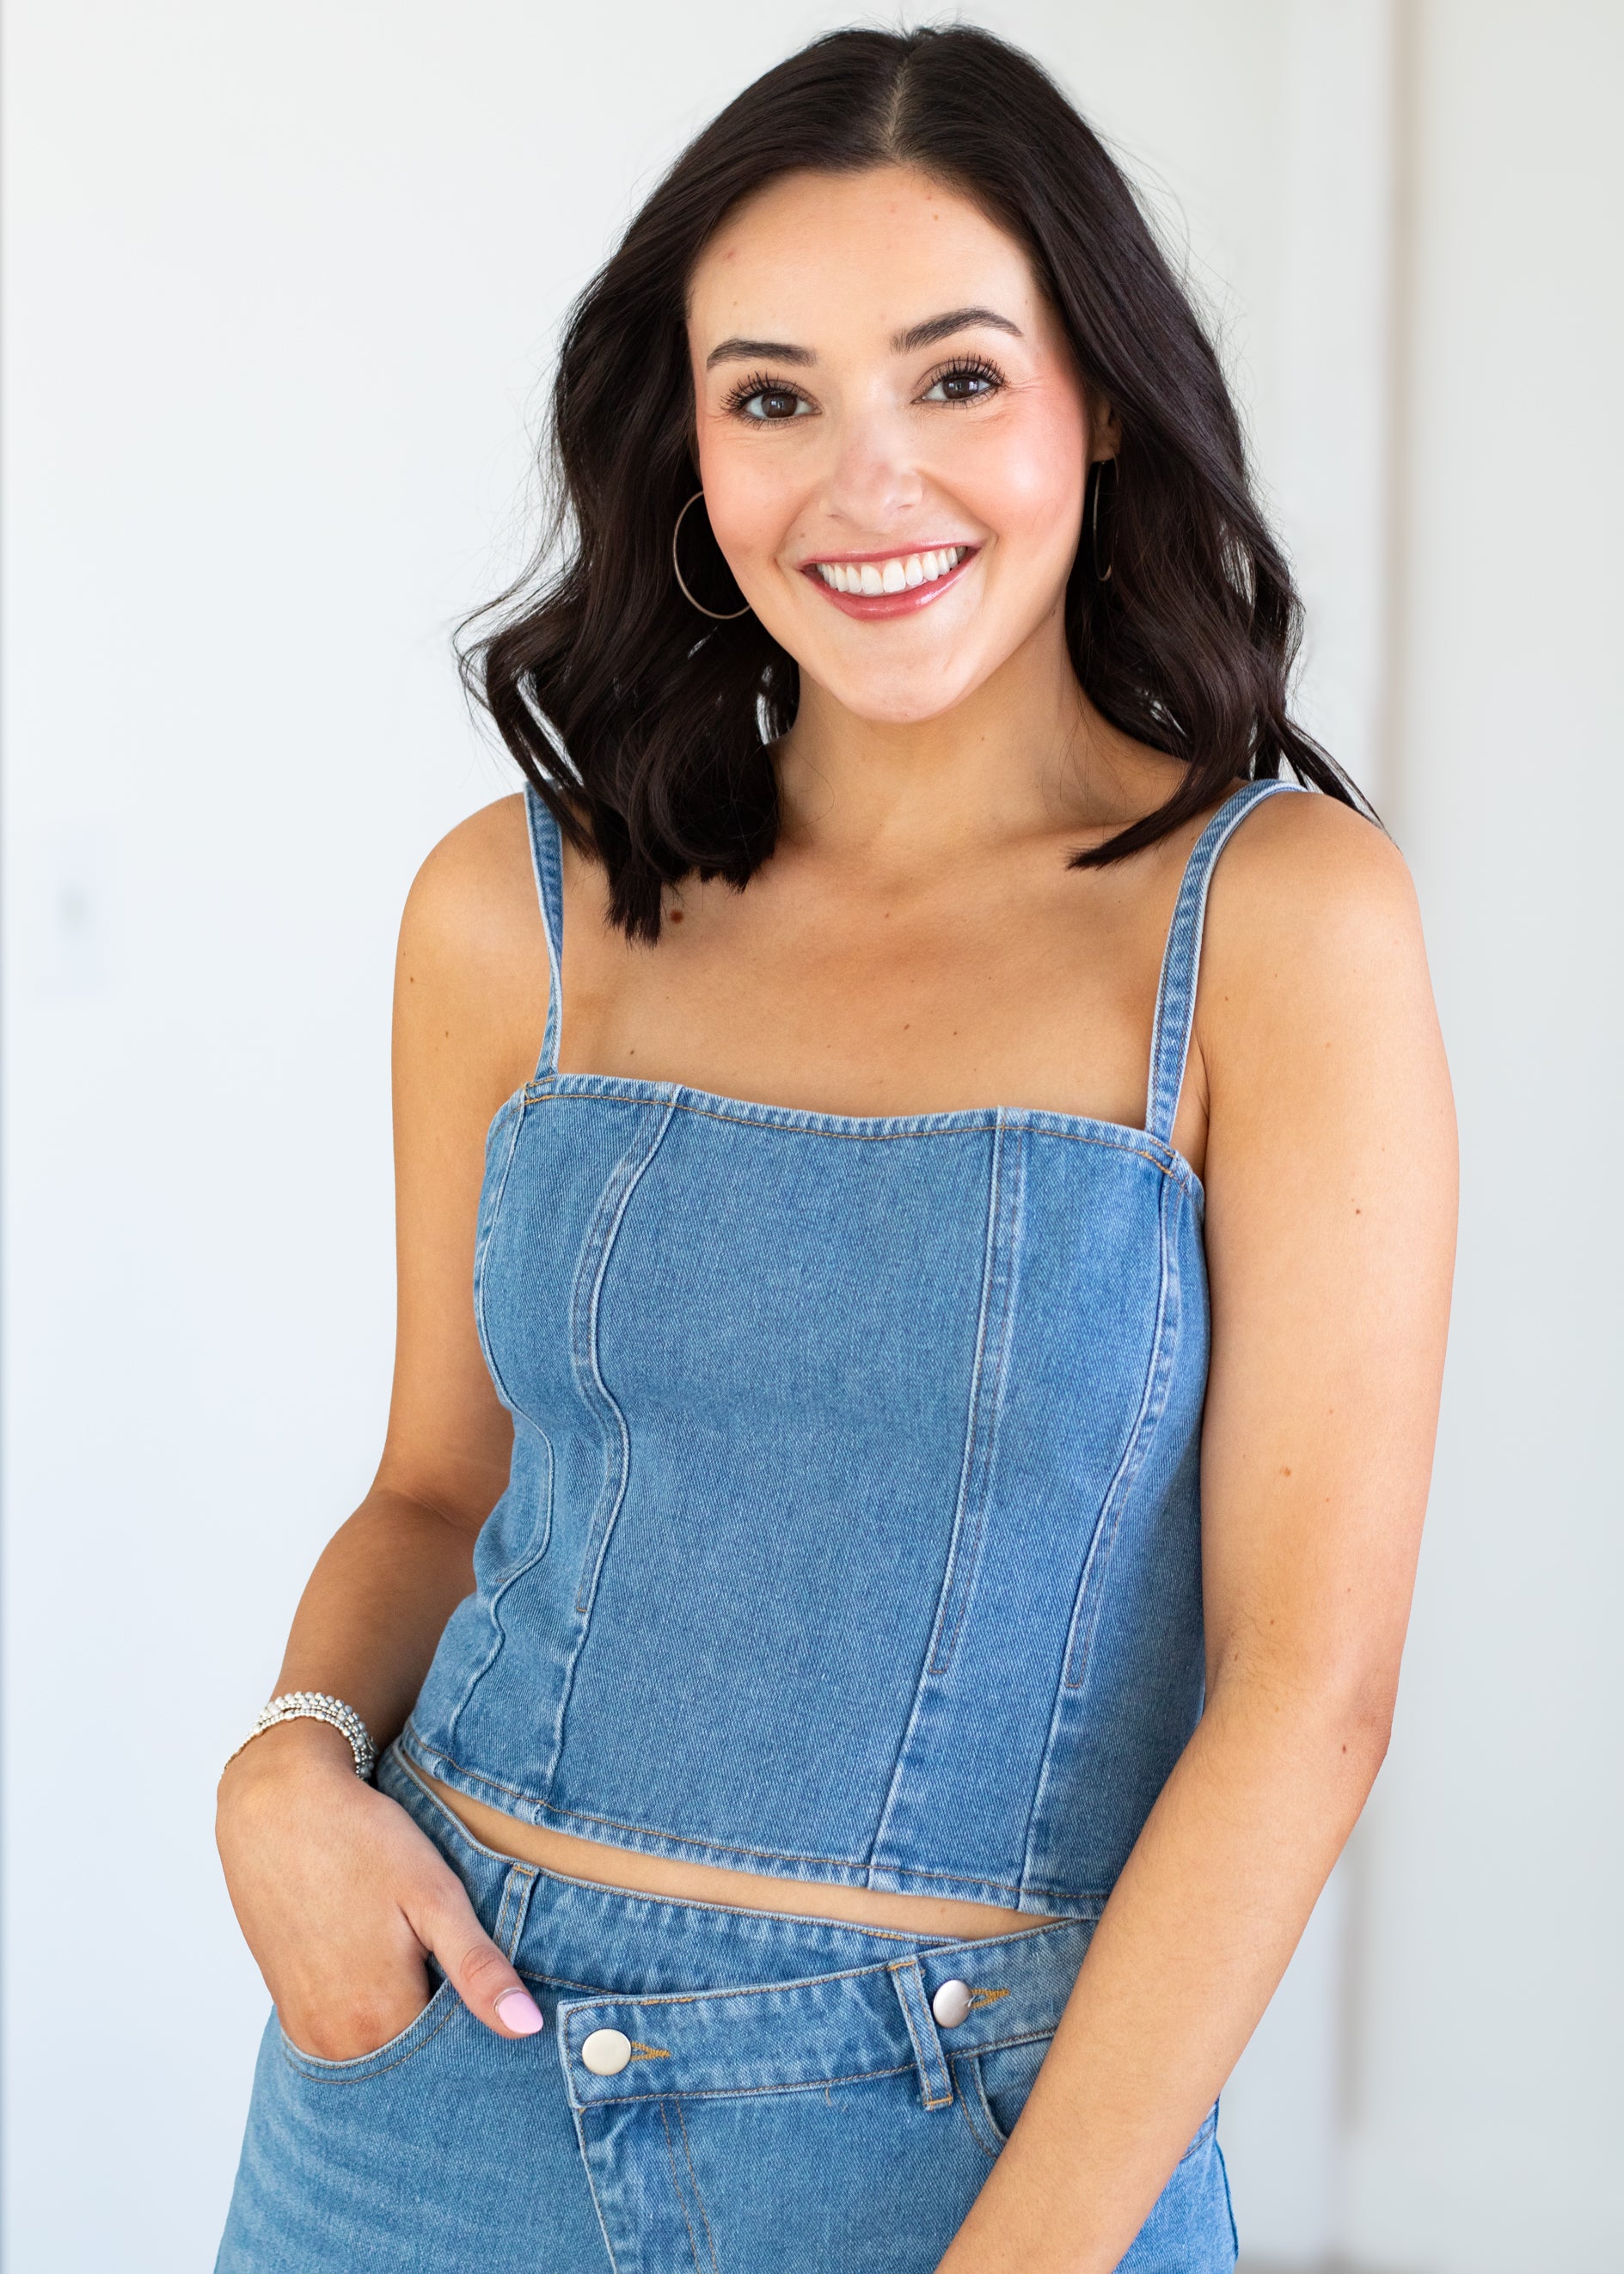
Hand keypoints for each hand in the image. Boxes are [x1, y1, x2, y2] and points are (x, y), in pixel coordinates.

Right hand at [215, 1719, 543, 2060]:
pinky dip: (372, 2016)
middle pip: (412, 2064)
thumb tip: (527, 2029)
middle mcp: (334, 2042)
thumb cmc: (360, 1842)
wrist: (276, 1806)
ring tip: (425, 1967)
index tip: (499, 2002)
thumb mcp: (434, 1896)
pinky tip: (385, 1967)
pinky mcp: (288, 2009)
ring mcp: (305, 2029)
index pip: (451, 2061)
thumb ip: (478, 1969)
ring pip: (378, 2051)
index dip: (483, 2036)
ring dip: (408, 2026)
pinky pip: (344, 2035)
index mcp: (377, 2020)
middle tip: (460, 1974)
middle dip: (445, 2037)